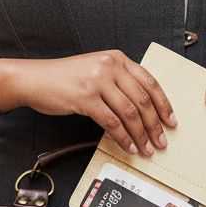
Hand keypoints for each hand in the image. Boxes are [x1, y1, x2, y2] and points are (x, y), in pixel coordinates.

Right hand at [4, 50, 177, 156]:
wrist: (35, 79)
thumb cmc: (65, 78)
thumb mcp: (96, 70)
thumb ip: (118, 80)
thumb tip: (143, 108)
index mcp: (116, 58)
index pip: (149, 82)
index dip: (164, 104)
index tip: (170, 121)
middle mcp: (109, 66)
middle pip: (142, 99)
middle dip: (155, 124)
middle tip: (160, 141)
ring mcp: (97, 81)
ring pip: (129, 112)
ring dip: (141, 134)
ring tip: (146, 148)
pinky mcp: (85, 98)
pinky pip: (111, 123)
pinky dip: (123, 138)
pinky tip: (128, 146)